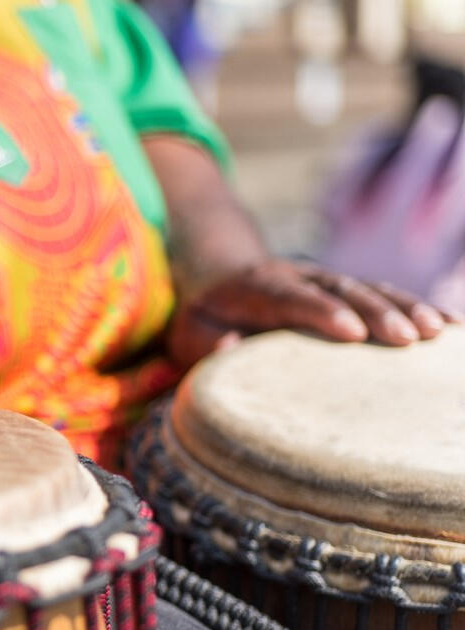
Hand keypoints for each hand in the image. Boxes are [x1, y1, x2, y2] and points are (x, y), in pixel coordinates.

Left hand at [167, 259, 461, 368]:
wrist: (219, 278)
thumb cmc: (204, 319)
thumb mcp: (190, 332)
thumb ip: (204, 342)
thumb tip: (226, 351)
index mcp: (257, 286)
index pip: (291, 295)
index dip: (322, 311)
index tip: (352, 332)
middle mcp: (298, 278)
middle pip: (341, 290)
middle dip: (377, 312)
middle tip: (408, 339)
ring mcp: (326, 283)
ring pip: (369, 289)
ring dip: (406, 308)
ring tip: (439, 333)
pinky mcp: (347, 294)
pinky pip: (385, 298)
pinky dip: (417, 308)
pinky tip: (451, 327)